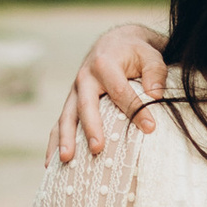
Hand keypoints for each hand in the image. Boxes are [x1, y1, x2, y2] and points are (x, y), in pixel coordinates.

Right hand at [54, 20, 166, 164]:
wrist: (114, 43)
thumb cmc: (135, 51)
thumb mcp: (150, 54)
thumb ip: (155, 72)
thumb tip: (155, 95)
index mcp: (104, 63)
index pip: (120, 90)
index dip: (135, 110)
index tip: (150, 128)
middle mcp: (84, 78)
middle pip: (86, 105)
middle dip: (91, 127)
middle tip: (98, 148)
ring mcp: (74, 92)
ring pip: (67, 116)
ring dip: (66, 138)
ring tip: (67, 159)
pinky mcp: (71, 103)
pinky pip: (60, 123)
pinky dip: (54, 142)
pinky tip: (50, 163)